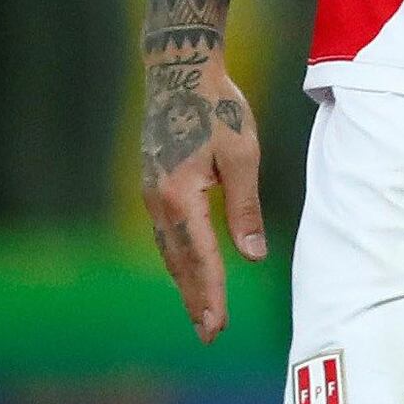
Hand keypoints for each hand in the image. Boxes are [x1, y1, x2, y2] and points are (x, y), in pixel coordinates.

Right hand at [140, 55, 266, 341]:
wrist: (178, 68)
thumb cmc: (217, 107)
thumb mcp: (242, 156)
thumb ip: (245, 209)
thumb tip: (253, 256)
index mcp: (181, 196)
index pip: (203, 258)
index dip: (212, 295)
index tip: (218, 327)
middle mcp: (158, 200)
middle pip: (180, 262)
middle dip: (196, 300)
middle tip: (209, 335)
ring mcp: (151, 192)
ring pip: (170, 249)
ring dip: (185, 282)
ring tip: (200, 313)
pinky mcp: (153, 183)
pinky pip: (166, 232)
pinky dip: (178, 257)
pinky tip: (188, 270)